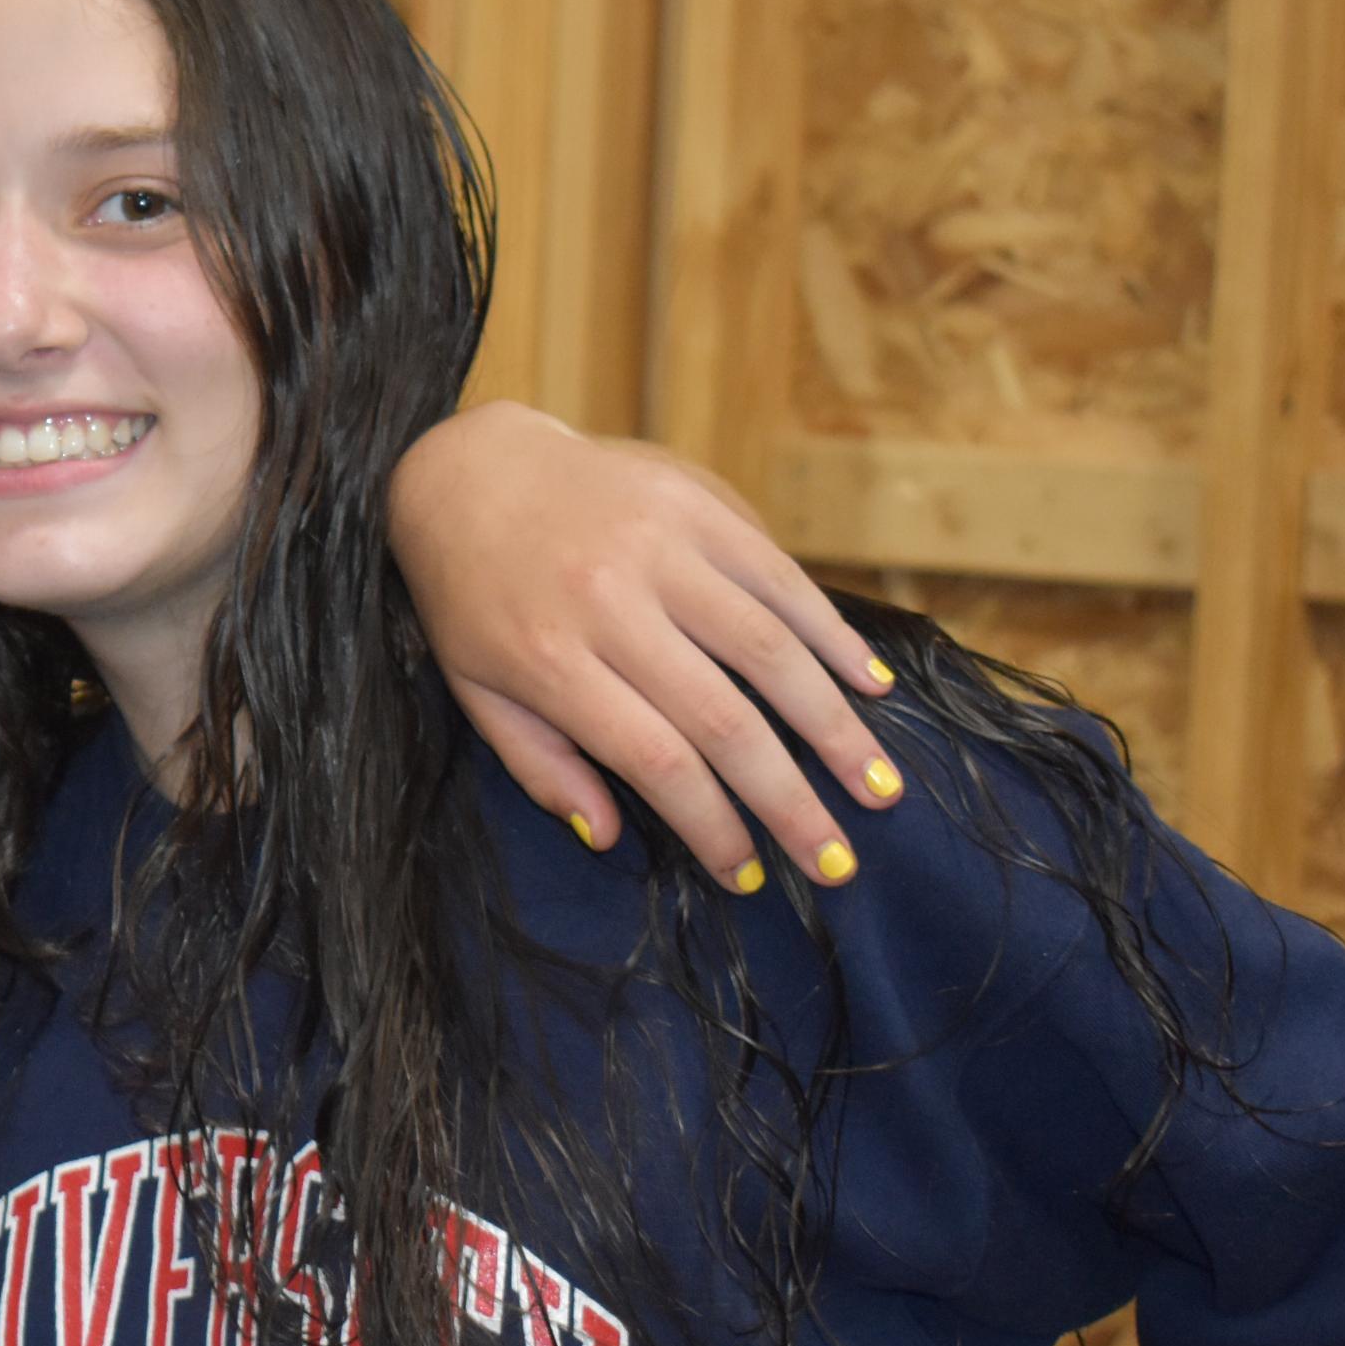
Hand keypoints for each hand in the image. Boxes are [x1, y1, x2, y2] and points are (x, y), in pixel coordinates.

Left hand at [390, 402, 896, 886]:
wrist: (468, 469)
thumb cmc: (471, 599)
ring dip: (834, 728)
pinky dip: (833, 635)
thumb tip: (605, 837)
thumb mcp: (475, 689)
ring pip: (771, 650)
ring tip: (876, 788)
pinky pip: (781, 576)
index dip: (711, 825)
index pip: (655, 760)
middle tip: (838, 864)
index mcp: (550, 659)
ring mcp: (660, 546)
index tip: (748, 875)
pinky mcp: (697, 503)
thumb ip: (540, 764)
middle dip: (790, 802)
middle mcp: (611, 602)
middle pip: (725, 720)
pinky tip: (872, 686)